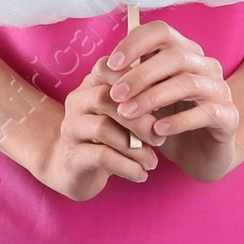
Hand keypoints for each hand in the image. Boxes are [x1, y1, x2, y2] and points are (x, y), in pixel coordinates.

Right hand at [22, 71, 160, 200]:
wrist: (71, 168)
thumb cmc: (106, 135)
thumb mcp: (120, 114)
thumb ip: (139, 100)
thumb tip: (172, 93)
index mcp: (91, 83)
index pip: (111, 68)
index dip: (136, 82)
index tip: (162, 100)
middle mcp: (77, 100)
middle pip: (107, 98)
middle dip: (139, 119)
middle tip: (160, 138)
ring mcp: (71, 127)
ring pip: (104, 128)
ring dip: (135, 147)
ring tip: (152, 162)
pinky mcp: (71, 155)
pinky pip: (101, 156)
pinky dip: (127, 166)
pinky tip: (141, 175)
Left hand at [104, 19, 243, 182]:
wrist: (203, 155)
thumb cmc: (169, 121)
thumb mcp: (145, 101)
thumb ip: (128, 83)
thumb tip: (99, 68)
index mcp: (185, 52)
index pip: (161, 31)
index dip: (135, 43)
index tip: (111, 64)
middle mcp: (205, 64)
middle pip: (174, 56)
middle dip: (140, 74)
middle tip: (115, 94)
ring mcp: (220, 89)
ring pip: (188, 83)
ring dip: (154, 97)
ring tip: (128, 114)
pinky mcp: (229, 116)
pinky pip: (205, 112)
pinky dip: (178, 121)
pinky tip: (157, 131)